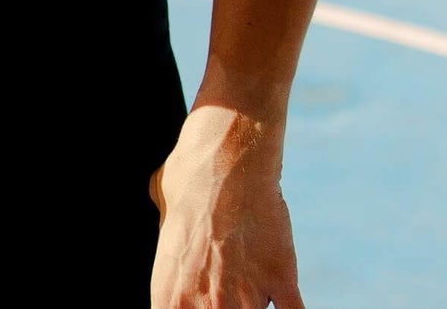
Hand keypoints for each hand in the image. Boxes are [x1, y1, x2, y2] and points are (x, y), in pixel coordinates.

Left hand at [147, 105, 302, 307]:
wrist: (227, 153)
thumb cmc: (187, 175)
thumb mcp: (161, 210)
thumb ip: (169, 244)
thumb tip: (175, 238)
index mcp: (169, 295)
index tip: (200, 300)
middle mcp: (206, 305)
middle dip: (221, 308)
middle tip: (225, 292)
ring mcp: (246, 296)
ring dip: (252, 306)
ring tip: (249, 288)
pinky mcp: (281, 279)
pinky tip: (286, 302)